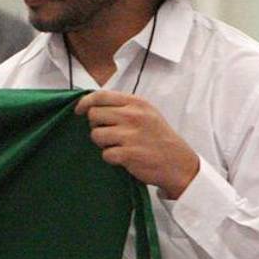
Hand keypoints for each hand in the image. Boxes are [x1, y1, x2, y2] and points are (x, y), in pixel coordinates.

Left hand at [76, 90, 198, 198]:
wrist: (179, 163)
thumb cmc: (158, 137)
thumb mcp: (146, 113)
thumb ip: (122, 107)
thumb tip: (91, 104)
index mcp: (136, 103)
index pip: (101, 95)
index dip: (85, 102)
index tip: (79, 110)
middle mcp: (133, 116)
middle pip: (94, 115)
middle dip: (96, 125)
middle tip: (109, 134)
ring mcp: (131, 135)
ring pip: (96, 135)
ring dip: (102, 143)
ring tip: (117, 146)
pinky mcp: (129, 154)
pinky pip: (105, 154)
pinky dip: (111, 158)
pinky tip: (124, 158)